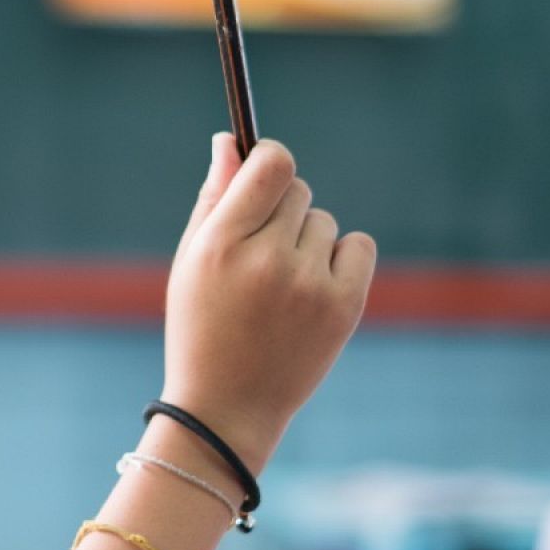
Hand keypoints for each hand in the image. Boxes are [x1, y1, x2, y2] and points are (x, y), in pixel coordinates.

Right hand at [161, 135, 375, 473]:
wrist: (226, 409)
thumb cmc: (201, 326)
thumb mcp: (191, 261)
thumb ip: (215, 197)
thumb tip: (230, 140)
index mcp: (220, 244)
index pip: (271, 164)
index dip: (269, 159)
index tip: (264, 174)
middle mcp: (266, 260)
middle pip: (298, 189)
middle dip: (282, 210)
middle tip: (260, 252)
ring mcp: (308, 285)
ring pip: (324, 221)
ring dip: (308, 241)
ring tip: (281, 284)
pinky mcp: (343, 307)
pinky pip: (358, 246)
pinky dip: (341, 259)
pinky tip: (314, 289)